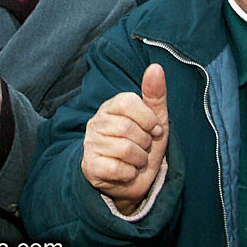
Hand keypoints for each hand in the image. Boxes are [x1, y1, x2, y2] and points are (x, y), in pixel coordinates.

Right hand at [81, 63, 168, 214]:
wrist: (134, 180)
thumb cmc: (144, 144)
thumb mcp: (155, 119)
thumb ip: (156, 93)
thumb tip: (156, 67)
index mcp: (111, 106)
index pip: (128, 101)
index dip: (148, 118)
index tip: (155, 130)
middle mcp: (97, 122)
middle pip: (127, 127)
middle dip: (145, 142)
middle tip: (144, 148)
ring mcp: (91, 144)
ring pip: (124, 149)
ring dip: (140, 159)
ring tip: (137, 160)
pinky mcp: (90, 166)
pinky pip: (117, 168)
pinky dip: (130, 173)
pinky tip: (127, 171)